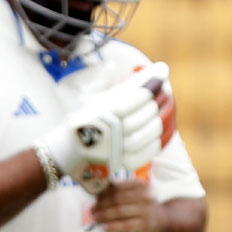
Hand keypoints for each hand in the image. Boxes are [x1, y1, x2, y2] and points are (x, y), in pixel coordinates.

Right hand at [42, 62, 167, 193]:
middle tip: (163, 94)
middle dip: (157, 102)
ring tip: (160, 111)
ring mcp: (117, 150)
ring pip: (151, 132)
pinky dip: (158, 138)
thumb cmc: (88, 119)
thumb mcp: (103, 99)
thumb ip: (134, 84)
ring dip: (160, 119)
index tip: (160, 79)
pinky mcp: (123, 164)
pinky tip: (157, 130)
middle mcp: (109, 132)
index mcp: (101, 113)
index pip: (136, 97)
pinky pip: (150, 150)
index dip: (151, 87)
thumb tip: (162, 68)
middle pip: (146, 115)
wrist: (68, 150)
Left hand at [91, 178, 159, 231]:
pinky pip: (125, 225)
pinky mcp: (145, 225)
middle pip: (117, 199)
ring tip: (95, 217)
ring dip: (104, 215)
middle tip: (92, 209)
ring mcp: (147, 211)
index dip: (103, 191)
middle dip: (102, 204)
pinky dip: (112, 226)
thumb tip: (96, 194)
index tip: (94, 196)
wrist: (158, 221)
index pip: (118, 186)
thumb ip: (118, 191)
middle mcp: (146, 196)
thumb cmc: (139, 205)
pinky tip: (104, 227)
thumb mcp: (133, 194)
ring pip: (120, 211)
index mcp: (141, 185)